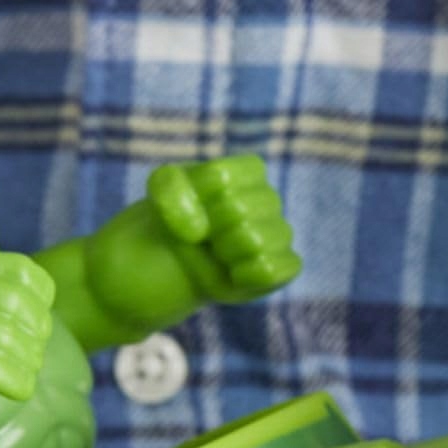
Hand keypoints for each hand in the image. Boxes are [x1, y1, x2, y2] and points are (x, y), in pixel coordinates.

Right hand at [0, 250, 54, 413]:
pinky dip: (20, 386)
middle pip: (35, 319)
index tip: (28, 325)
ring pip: (25, 349)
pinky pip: (12, 375)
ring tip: (15, 369)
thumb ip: (7, 289)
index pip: (37, 282)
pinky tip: (12, 387)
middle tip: (24, 354)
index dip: (42, 308)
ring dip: (28, 366)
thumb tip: (44, 321)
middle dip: (37, 342)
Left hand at [146, 155, 300, 303]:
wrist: (177, 261)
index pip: (222, 177)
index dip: (198, 195)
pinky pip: (269, 270)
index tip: (192, 205)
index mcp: (247, 171)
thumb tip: (199, 231)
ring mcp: (280, 233)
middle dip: (210, 227)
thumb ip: (170, 189)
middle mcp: (269, 198)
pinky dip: (244, 275)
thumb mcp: (161, 191)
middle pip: (238, 209)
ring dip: (224, 252)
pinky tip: (234, 274)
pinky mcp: (287, 266)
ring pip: (254, 240)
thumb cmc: (176, 219)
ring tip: (218, 253)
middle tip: (205, 236)